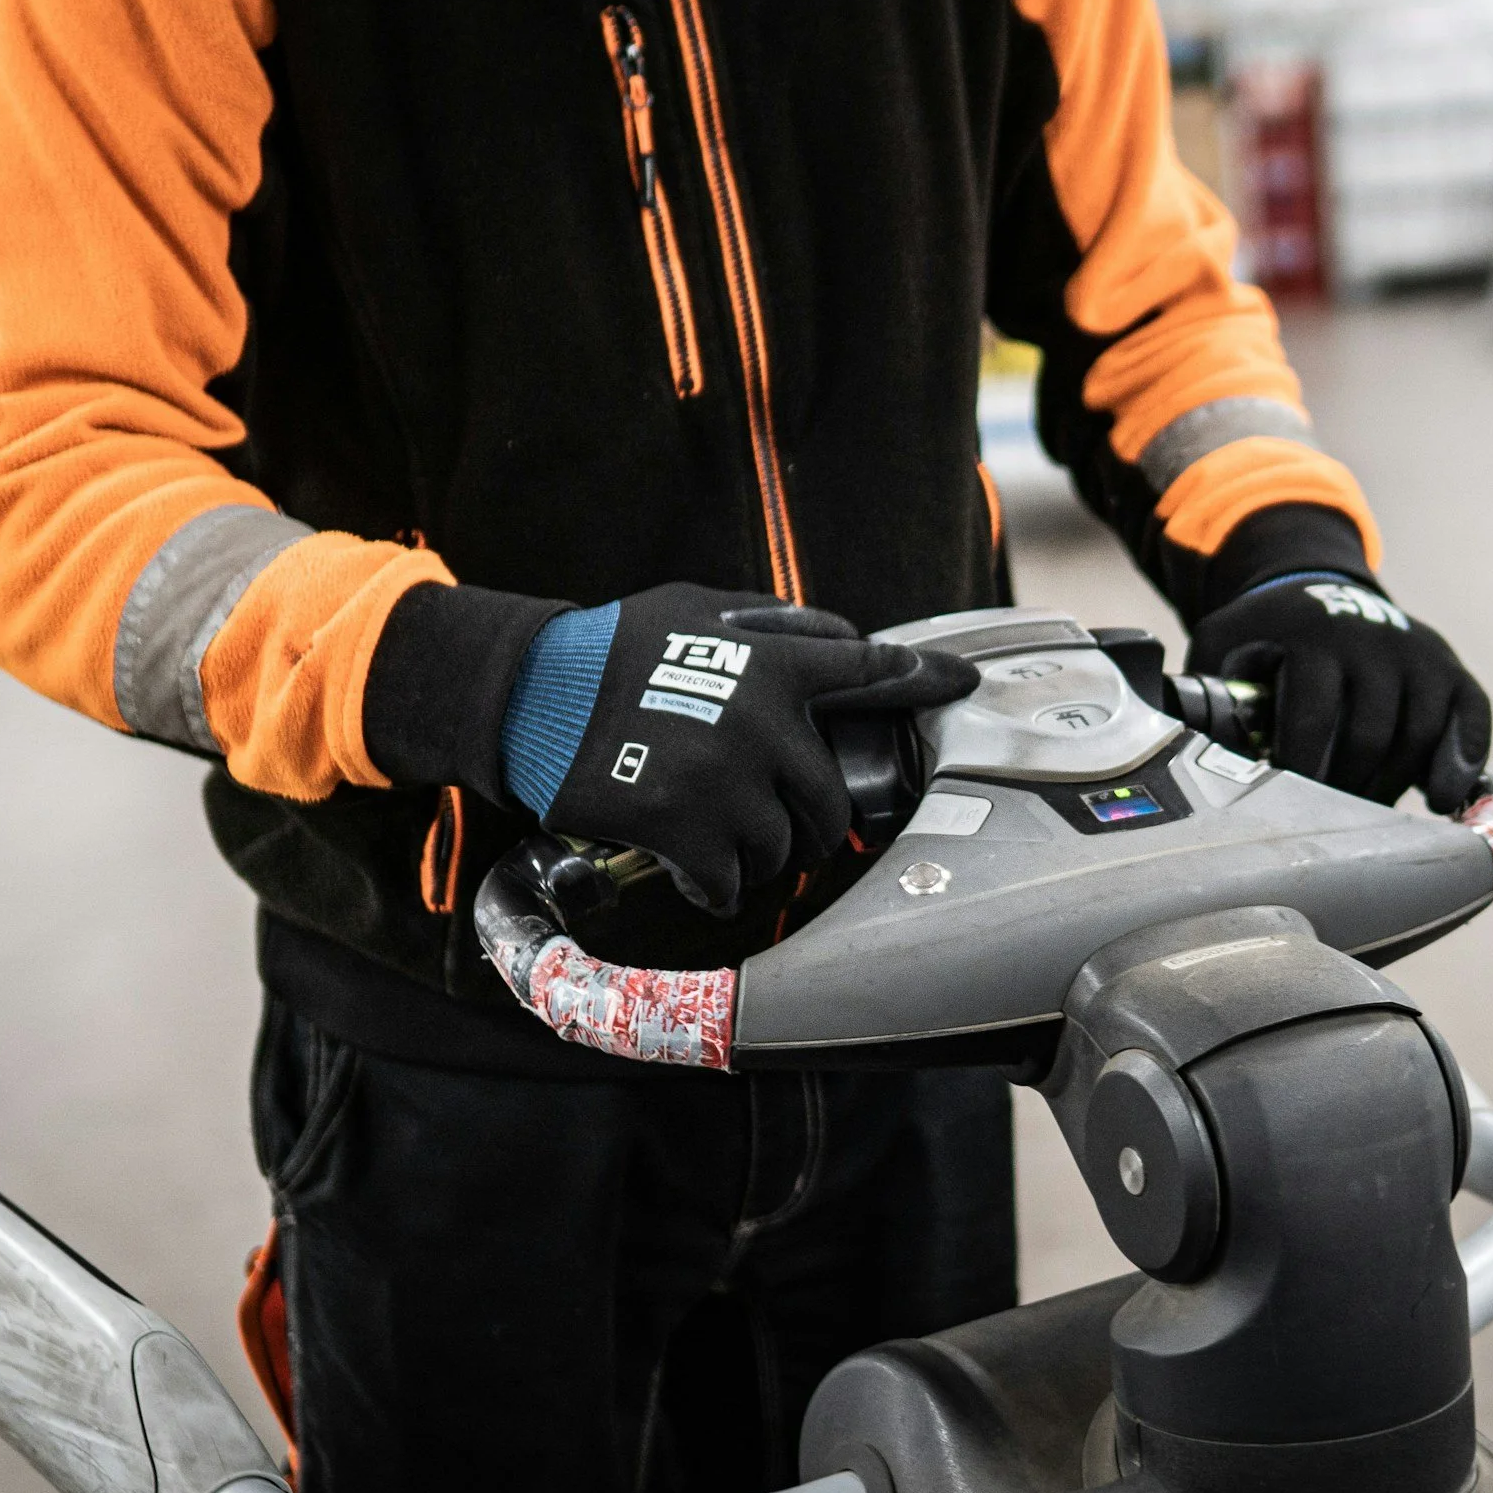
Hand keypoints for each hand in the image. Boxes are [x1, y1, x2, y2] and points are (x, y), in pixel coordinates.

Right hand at [504, 585, 975, 909]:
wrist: (527, 694)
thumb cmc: (610, 651)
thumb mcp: (693, 607)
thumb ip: (771, 624)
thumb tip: (839, 635)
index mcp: (772, 662)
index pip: (870, 669)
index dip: (924, 677)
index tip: (965, 683)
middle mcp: (764, 721)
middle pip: (832, 803)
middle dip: (811, 825)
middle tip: (776, 824)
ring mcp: (727, 779)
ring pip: (783, 850)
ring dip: (756, 855)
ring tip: (714, 835)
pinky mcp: (686, 829)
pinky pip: (730, 882)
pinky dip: (712, 884)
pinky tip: (687, 867)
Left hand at [1188, 576, 1490, 812]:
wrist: (1318, 586)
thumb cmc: (1264, 635)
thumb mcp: (1222, 643)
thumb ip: (1204, 689)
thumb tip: (1170, 749)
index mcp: (1312, 637)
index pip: (1315, 718)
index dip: (1304, 773)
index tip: (1291, 809)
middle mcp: (1374, 641)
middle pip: (1371, 736)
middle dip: (1349, 789)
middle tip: (1329, 824)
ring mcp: (1420, 652)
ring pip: (1419, 735)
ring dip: (1393, 785)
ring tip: (1368, 816)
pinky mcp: (1452, 668)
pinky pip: (1472, 718)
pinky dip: (1464, 761)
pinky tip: (1443, 799)